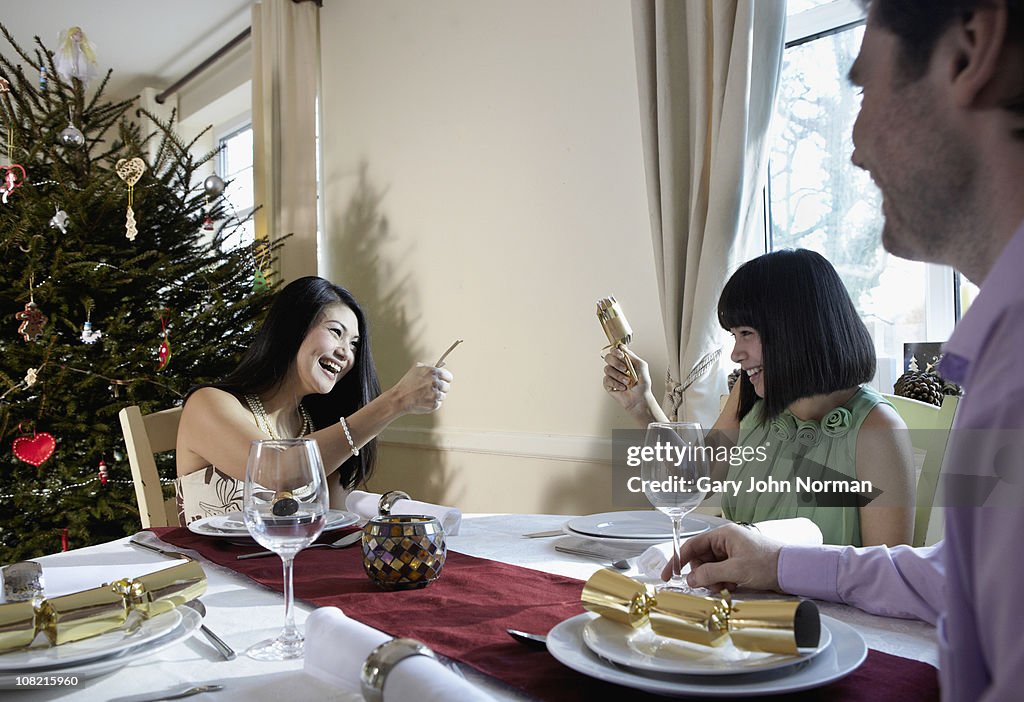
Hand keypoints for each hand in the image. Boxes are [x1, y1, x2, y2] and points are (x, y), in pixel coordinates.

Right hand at [391, 363, 452, 413]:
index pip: (449, 377)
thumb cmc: (407, 383)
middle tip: (430, 389)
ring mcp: (435, 394)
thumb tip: (443, 363)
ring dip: (435, 396)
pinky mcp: (434, 404)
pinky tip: (424, 401)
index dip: (445, 379)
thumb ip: (431, 365)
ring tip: (424, 395)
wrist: (399, 398)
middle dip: (440, 388)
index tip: (441, 381)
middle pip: (447, 387)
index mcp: (433, 372)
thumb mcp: (417, 368)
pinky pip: (438, 403)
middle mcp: (436, 383)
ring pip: (442, 396)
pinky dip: (432, 403)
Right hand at [603, 347, 654, 414]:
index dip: (616, 351)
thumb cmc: (642, 384)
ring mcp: (611, 375)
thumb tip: (621, 346)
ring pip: (607, 369)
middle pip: (608, 357)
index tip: (621, 355)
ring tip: (627, 382)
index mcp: (624, 360)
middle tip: (625, 369)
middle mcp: (617, 366)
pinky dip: (616, 384)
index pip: (615, 350)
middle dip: (617, 363)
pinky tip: (622, 387)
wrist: (640, 398)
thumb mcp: (641, 366)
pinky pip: (607, 380)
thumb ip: (631, 355)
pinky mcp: (608, 384)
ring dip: (619, 376)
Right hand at [661, 524, 782, 591]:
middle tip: (710, 586)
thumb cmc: (767, 564)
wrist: (792, 571)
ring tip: (726, 587)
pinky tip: (732, 587)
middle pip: (700, 558)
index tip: (668, 575)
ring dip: (714, 580)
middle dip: (702, 574)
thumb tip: (690, 580)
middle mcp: (726, 541)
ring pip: (711, 567)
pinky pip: (722, 572)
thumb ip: (709, 574)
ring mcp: (733, 552)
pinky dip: (723, 582)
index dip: (678, 560)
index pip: (692, 545)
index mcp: (723, 535)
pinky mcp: (739, 563)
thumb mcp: (735, 571)